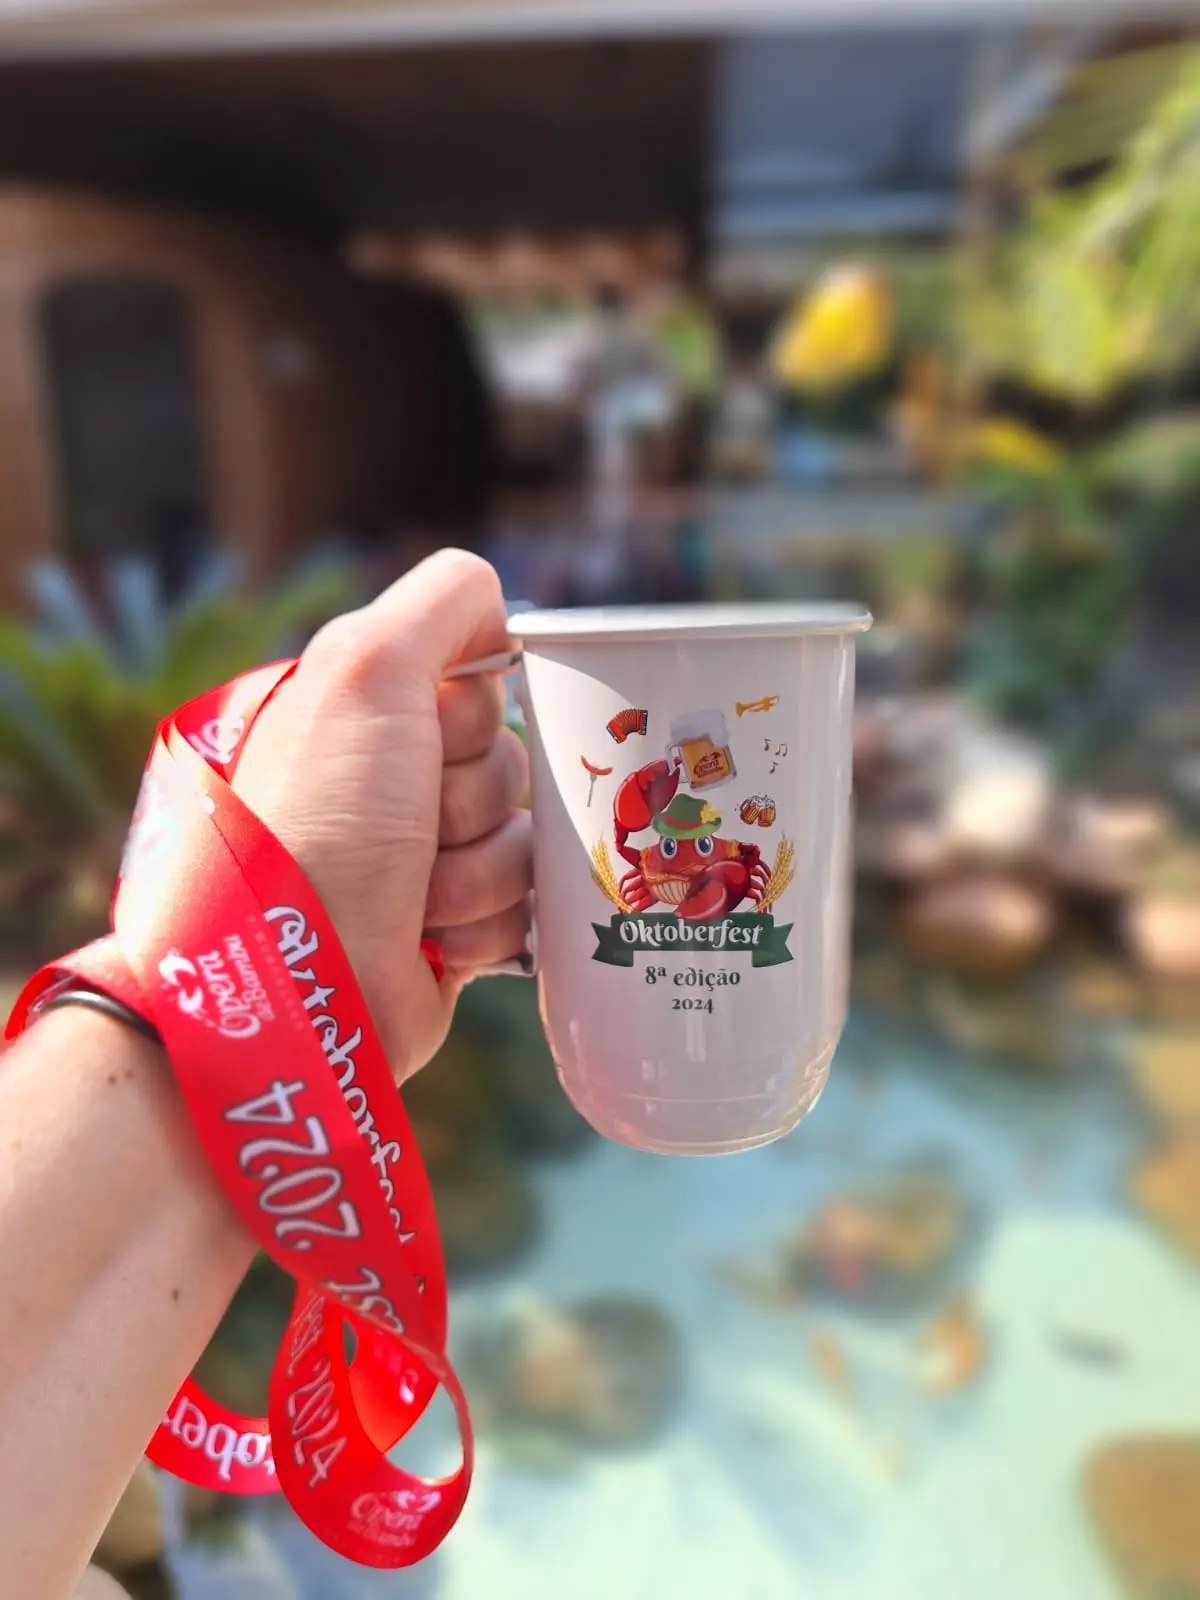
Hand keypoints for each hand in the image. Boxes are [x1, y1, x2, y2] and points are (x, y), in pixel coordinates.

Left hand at [232, 549, 529, 1080]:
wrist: (298, 984)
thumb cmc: (322, 819)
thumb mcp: (367, 669)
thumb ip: (443, 601)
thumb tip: (501, 606)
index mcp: (368, 714)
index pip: (482, 684)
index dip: (469, 713)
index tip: (426, 737)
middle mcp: (395, 783)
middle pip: (511, 761)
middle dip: (473, 801)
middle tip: (413, 832)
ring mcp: (426, 862)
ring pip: (527, 840)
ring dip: (479, 872)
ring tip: (415, 899)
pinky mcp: (453, 933)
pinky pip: (525, 910)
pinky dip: (484, 926)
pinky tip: (430, 941)